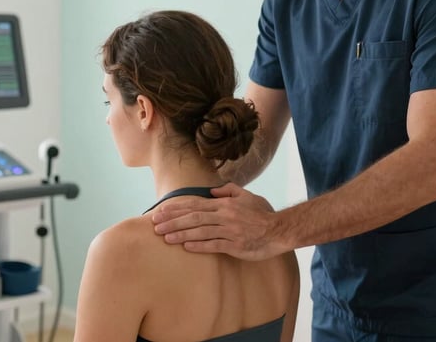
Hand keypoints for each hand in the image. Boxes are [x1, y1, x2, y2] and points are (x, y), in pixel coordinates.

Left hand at [151, 183, 287, 260]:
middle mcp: (224, 215)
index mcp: (224, 204)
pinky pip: (214, 245)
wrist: (279, 229)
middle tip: (155, 226)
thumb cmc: (263, 213)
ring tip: (165, 237)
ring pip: (200, 230)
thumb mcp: (247, 196)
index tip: (161, 211)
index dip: (177, 208)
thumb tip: (212, 190)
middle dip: (172, 221)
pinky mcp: (235, 245)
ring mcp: (229, 230)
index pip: (195, 204)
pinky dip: (199, 245)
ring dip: (181, 234)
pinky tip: (186, 247)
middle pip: (193, 217)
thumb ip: (229, 191)